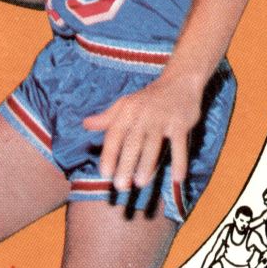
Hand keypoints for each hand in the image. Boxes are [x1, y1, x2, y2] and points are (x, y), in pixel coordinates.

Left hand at [83, 71, 202, 192]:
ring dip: (147, 164)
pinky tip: (177, 178)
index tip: (105, 174)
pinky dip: (179, 161)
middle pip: (133, 143)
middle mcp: (143, 115)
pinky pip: (179, 145)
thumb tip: (85, 124)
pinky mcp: (181, 123)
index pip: (115, 135)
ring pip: (154, 145)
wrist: (179, 81)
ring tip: (140, 183)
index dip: (109, 154)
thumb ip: (106, 118)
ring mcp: (163, 119)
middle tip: (120, 186)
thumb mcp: (125, 104)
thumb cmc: (148, 98)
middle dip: (126, 164)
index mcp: (127, 111)